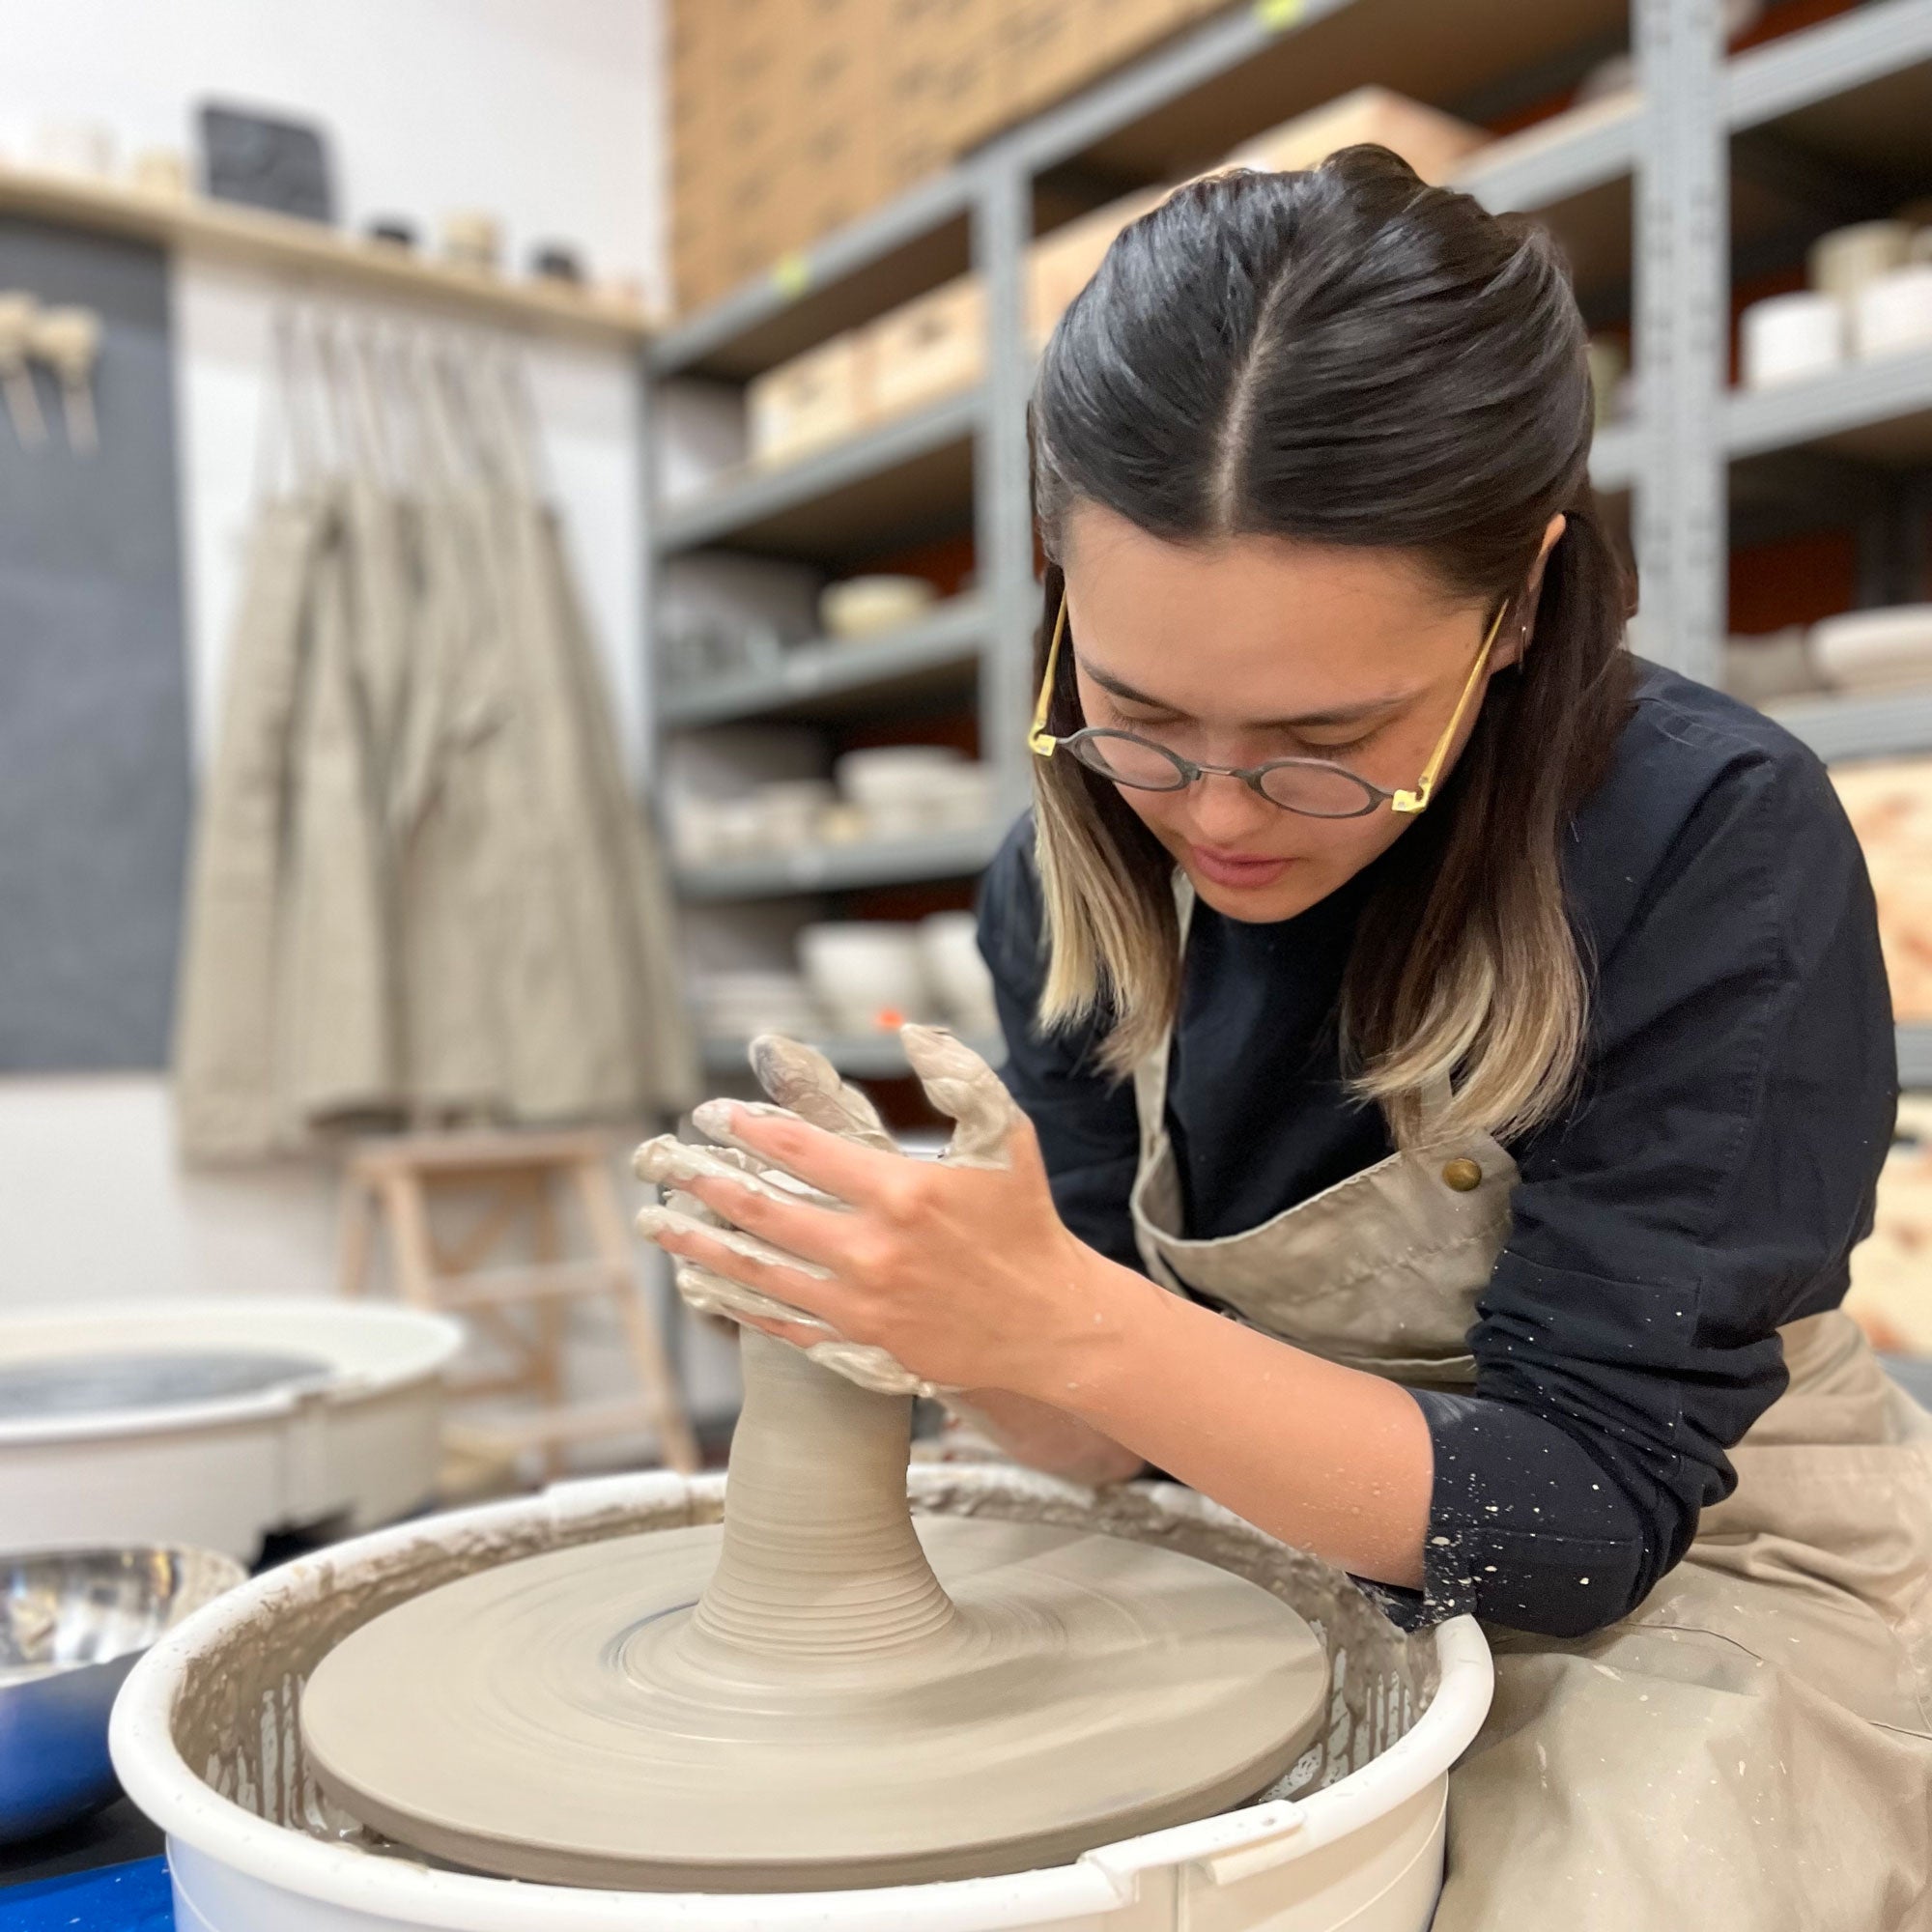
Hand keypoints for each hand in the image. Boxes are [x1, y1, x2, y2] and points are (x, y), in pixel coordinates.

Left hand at [637, 1029, 1143, 1402]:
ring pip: (758, 1269)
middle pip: (764, 1210)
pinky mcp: (858, 1344)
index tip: (712, 1115)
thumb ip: (958, 1075)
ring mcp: (860, 1303)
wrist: (1049, 1324)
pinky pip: (777, 1320)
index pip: (802, 1150)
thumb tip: (912, 1029)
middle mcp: (872, 1249)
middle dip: (704, 1181)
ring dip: (699, 1242)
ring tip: (656, 1221)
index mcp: (903, 1191)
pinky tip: (698, 1280)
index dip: (747, 1128)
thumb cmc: (1025, 1222)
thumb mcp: (1004, 1134)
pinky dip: (731, 1299)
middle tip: (662, 1161)